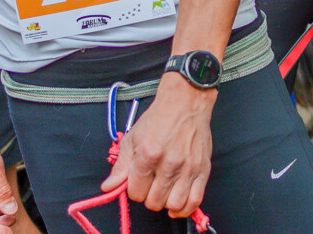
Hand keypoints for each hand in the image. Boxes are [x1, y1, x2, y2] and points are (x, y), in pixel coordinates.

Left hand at [102, 74, 215, 215]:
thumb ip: (120, 166)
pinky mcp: (203, 168)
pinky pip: (195, 200)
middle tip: (151, 183)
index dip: (135, 189)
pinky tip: (178, 204)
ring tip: (165, 191)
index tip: (139, 180)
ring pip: (173, 205)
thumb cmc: (159, 118)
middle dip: (149, 196)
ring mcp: (188, 167)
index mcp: (148, 154)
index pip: (136, 193)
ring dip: (166, 202)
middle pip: (154, 202)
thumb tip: (109, 187)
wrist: (186, 102)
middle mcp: (169, 163)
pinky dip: (185, 209)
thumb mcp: (133, 138)